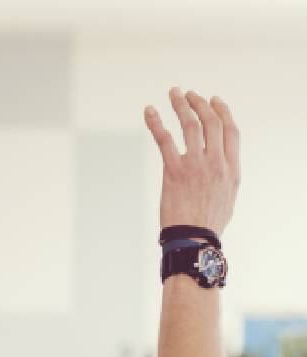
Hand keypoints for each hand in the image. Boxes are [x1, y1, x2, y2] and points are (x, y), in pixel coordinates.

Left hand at [145, 88, 239, 234]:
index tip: (215, 100)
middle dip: (200, 104)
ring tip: (174, 93)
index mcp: (232, 168)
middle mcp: (216, 163)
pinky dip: (156, 122)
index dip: (223, 112)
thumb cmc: (208, 222)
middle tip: (190, 94)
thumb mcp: (228, 196)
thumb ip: (225, 175)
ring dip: (181, 105)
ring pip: (190, 125)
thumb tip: (220, 164)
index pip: (231, 131)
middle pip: (212, 123)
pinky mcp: (174, 171)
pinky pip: (164, 140)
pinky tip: (149, 111)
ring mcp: (195, 165)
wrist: (194, 238)